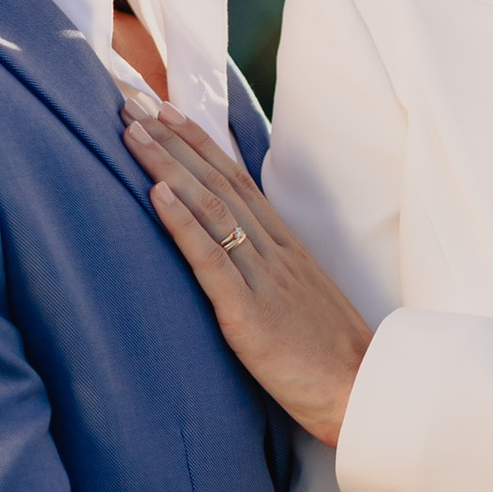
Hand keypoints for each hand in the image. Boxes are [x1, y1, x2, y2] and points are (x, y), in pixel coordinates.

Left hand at [123, 103, 371, 445]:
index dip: (197, 140)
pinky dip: (182, 223)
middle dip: (171, 138)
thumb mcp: (300, 298)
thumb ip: (269, 269)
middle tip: (131, 100)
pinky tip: (156, 195)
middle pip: (217, 180)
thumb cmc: (329, 354)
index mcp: (284, 245)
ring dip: (167, 165)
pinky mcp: (248, 313)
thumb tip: (236, 248)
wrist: (361, 391)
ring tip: (132, 132)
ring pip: (209, 207)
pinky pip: (212, 259)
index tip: (164, 108)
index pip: (234, 177)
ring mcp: (262, 278)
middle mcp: (272, 250)